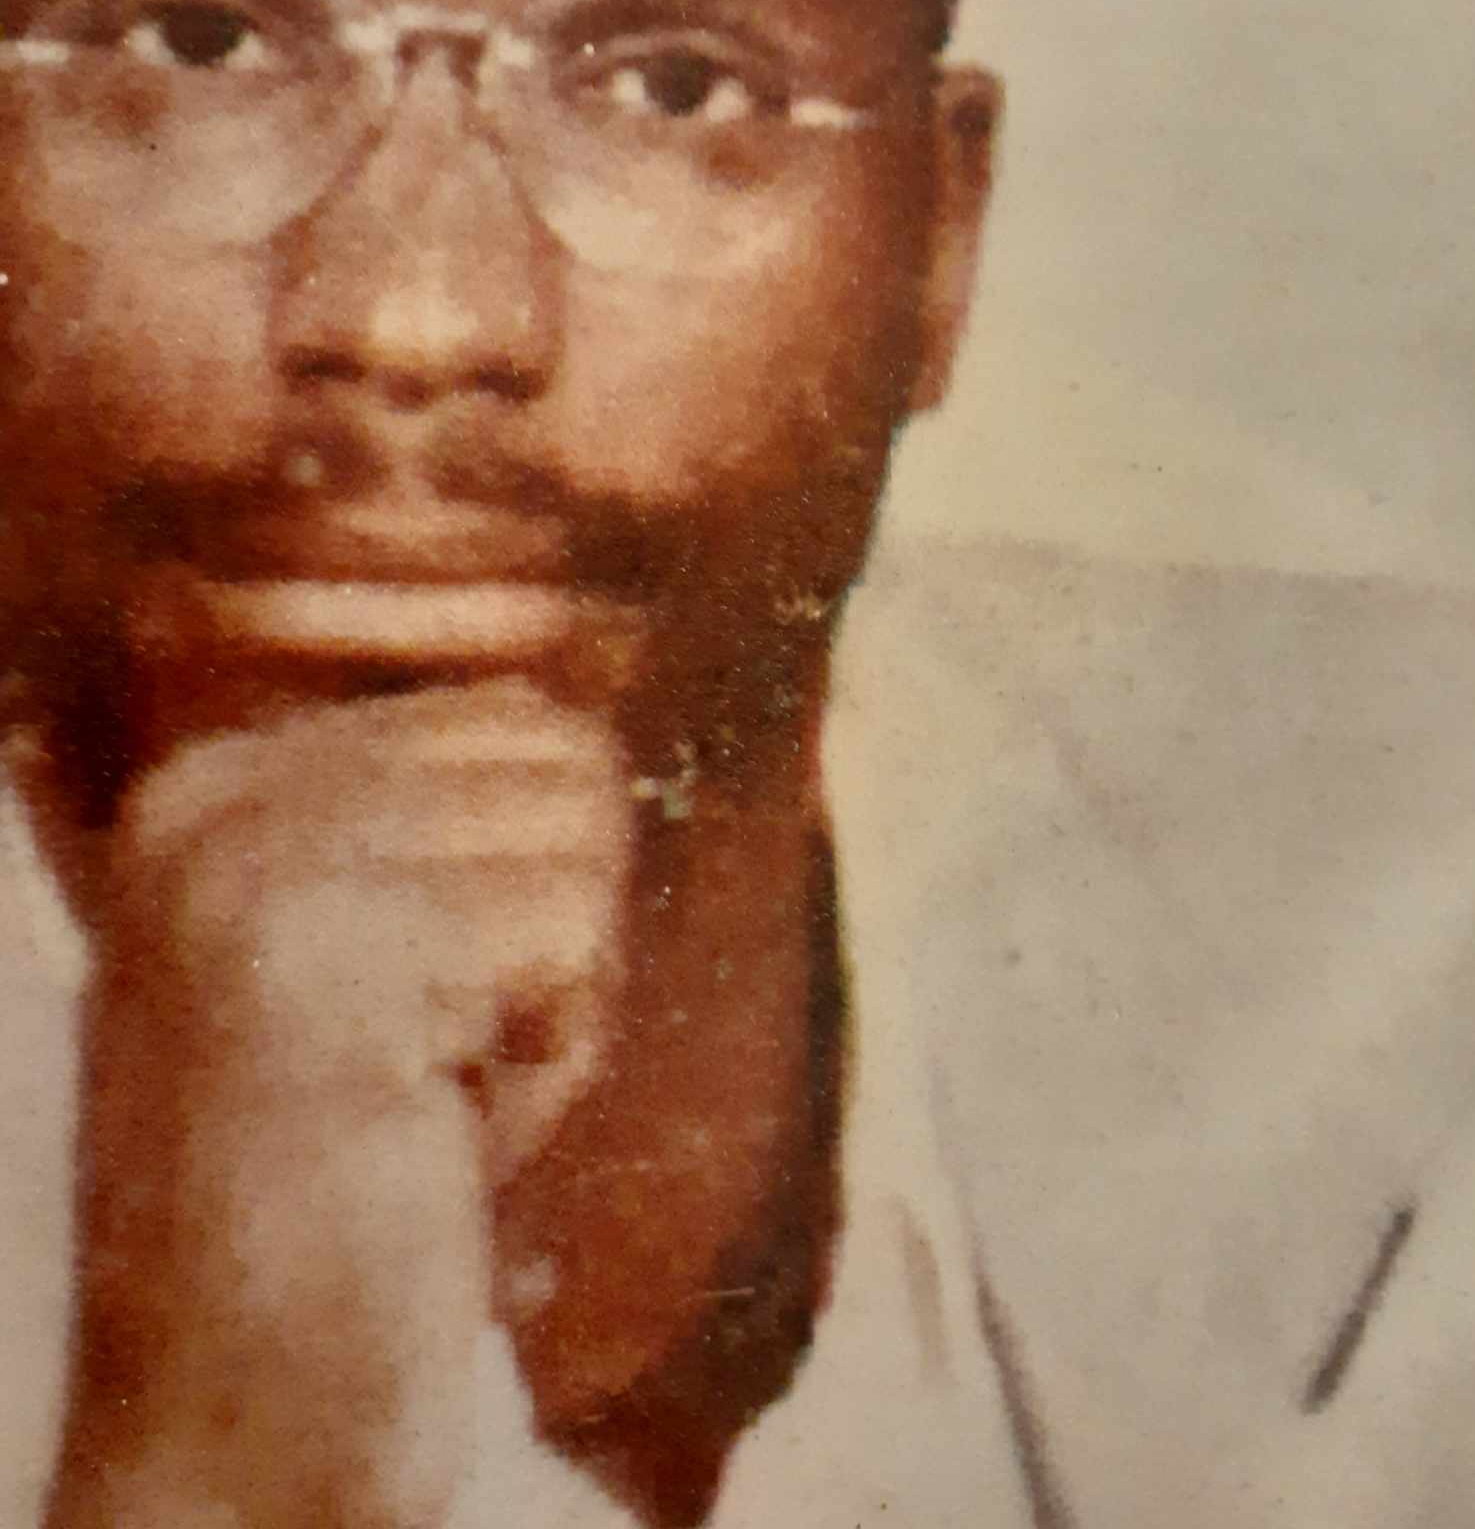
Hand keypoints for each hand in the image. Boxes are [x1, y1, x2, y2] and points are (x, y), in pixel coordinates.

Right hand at [46, 676, 633, 1527]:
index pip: (510, 715)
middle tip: (436, 1064)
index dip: (528, 888)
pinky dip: (553, 1066)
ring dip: (554, 1001)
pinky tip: (442, 1144)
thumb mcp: (363, 961)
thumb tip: (590, 712)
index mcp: (212, 790)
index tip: (416, 1015)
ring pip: (583, 844)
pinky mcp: (327, 966)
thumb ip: (441, 824)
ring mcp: (255, 878)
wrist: (234, 1434)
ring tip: (431, 1104)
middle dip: (554, 929)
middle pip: (562, 760)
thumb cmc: (343, 1198)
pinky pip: (576, 943)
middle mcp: (213, 807)